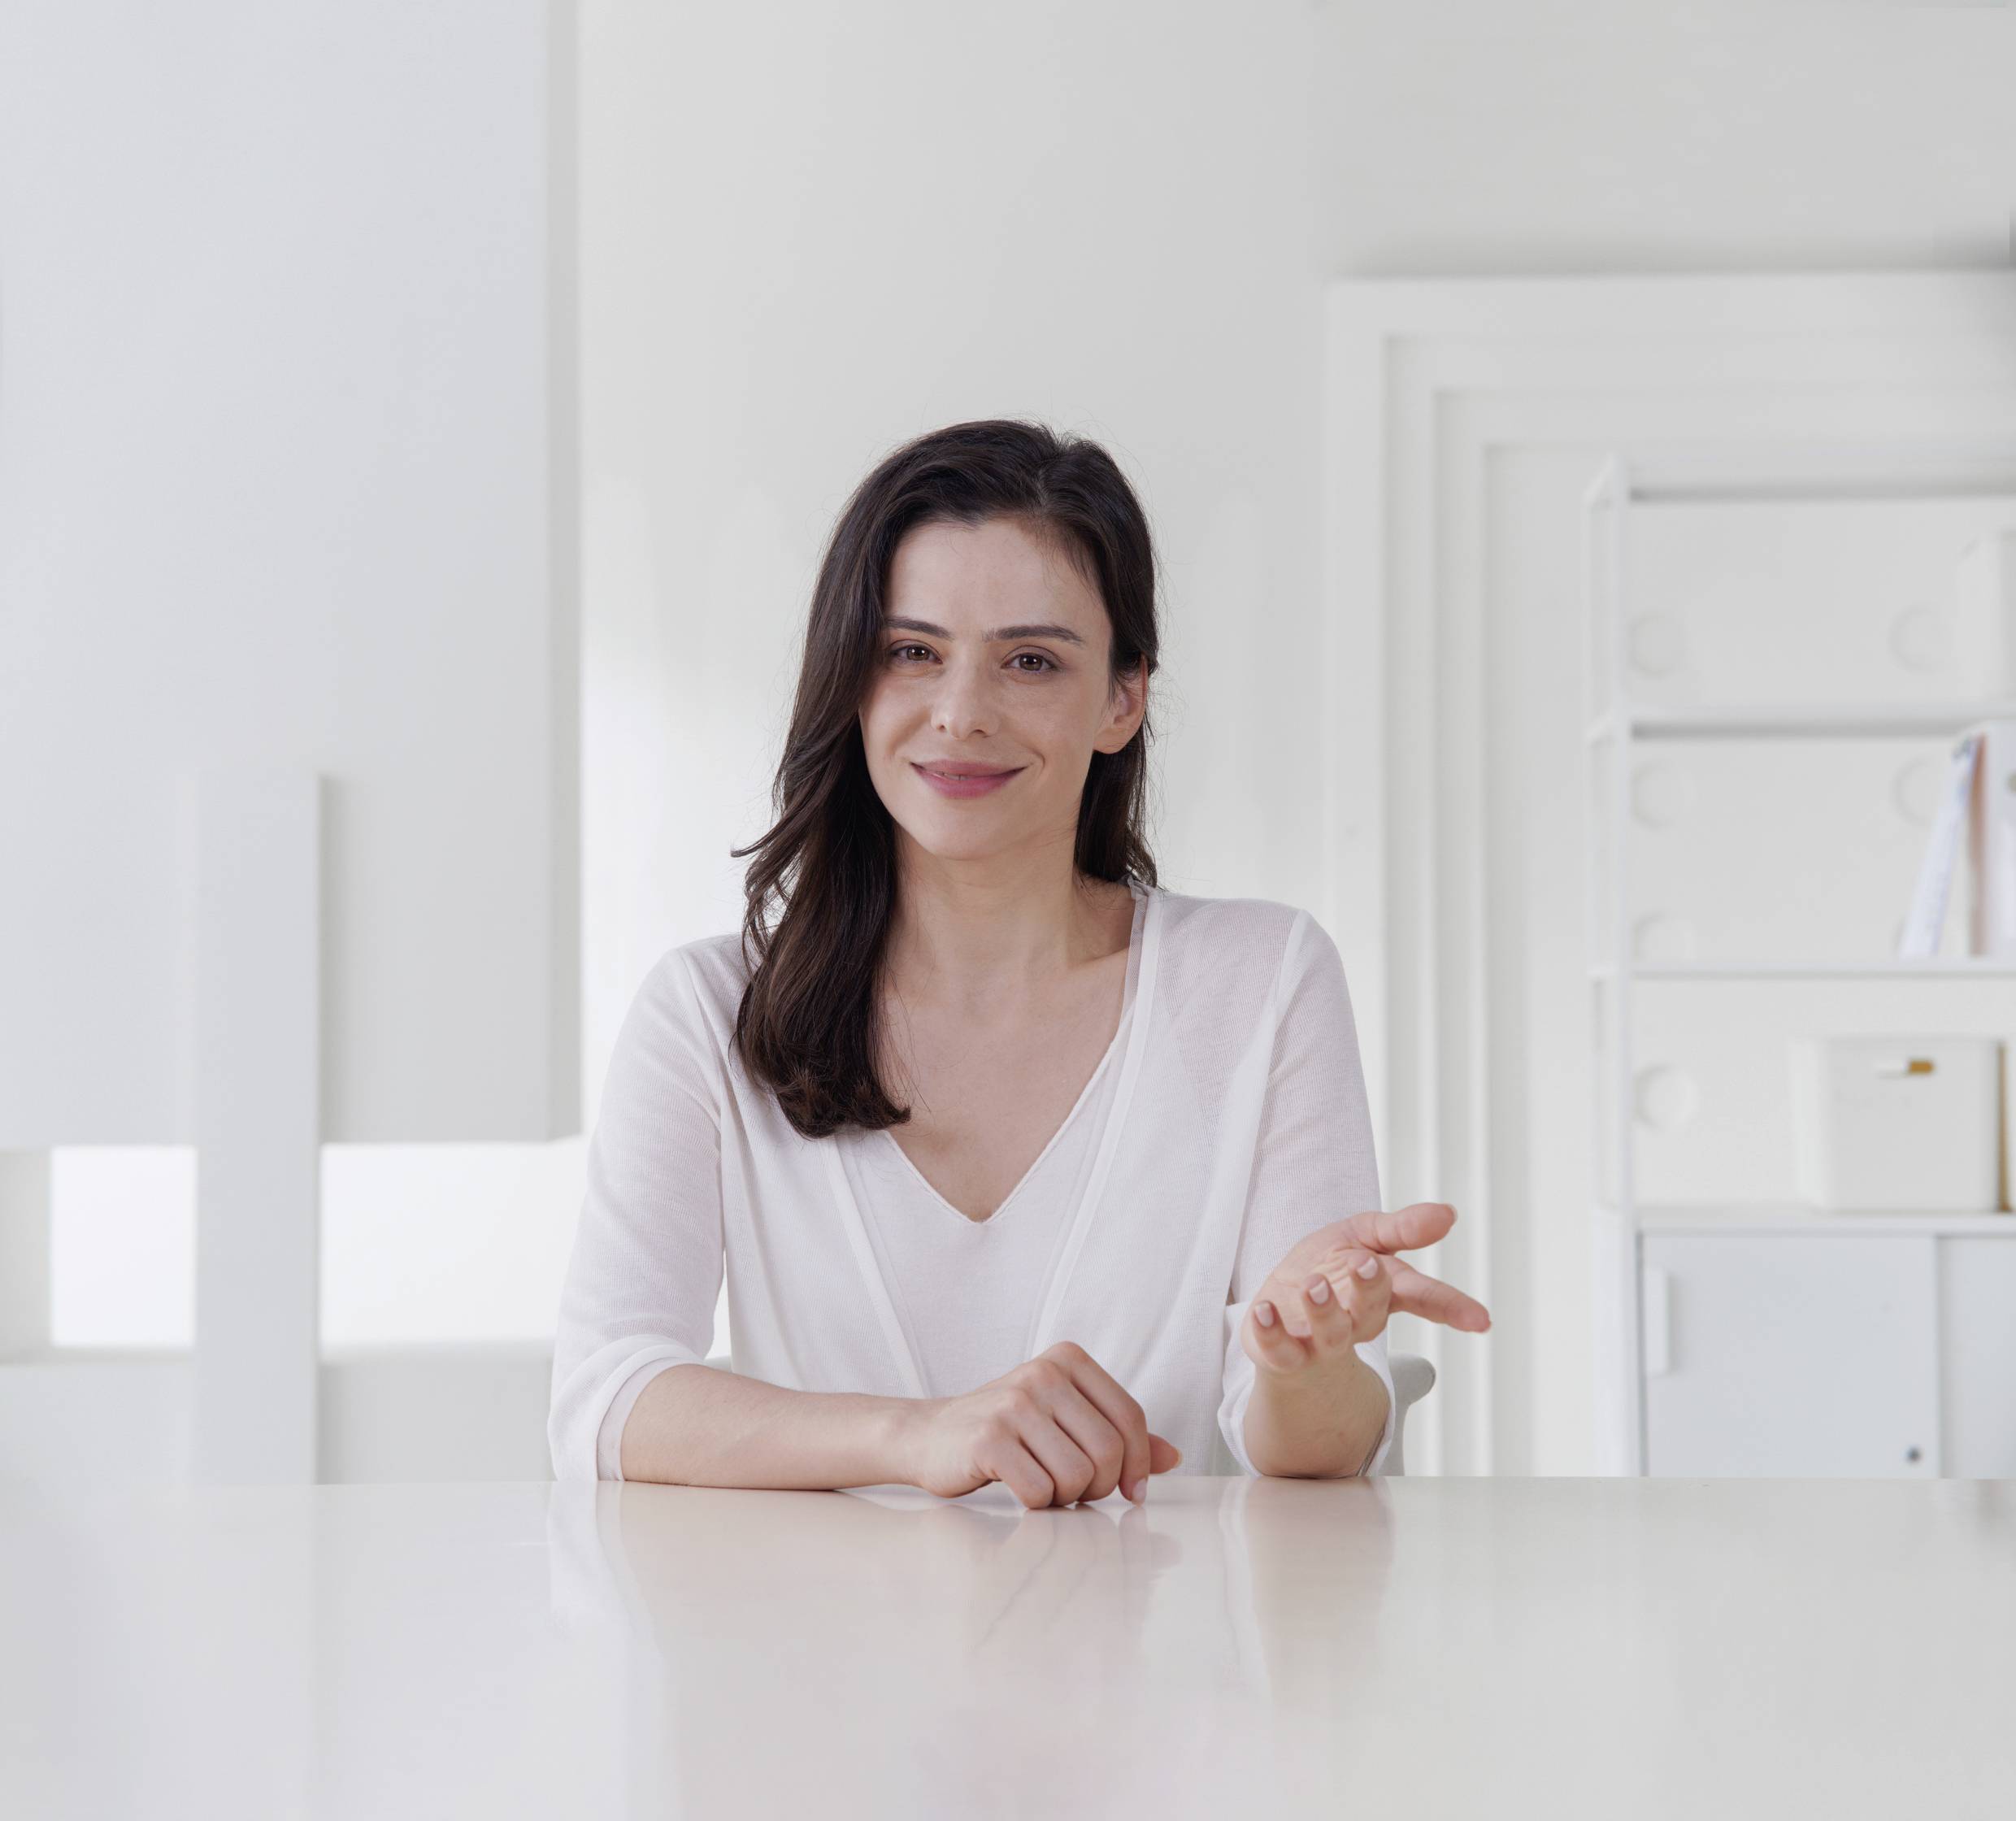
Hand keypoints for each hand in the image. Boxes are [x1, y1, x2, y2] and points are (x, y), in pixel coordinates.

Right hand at [899, 1341, 1183, 1509]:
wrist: (929, 1436)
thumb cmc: (1007, 1432)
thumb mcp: (1064, 1420)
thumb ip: (1117, 1435)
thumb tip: (1174, 1458)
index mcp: (1068, 1360)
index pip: (1130, 1418)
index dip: (1138, 1464)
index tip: (1130, 1490)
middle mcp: (1043, 1373)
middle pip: (1109, 1450)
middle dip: (1100, 1487)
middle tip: (1076, 1492)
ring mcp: (1013, 1403)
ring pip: (1078, 1476)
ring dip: (1066, 1498)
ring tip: (1043, 1486)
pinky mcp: (988, 1438)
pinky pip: (1040, 1492)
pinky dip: (1036, 1504)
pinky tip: (1019, 1489)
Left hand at [1242, 1200, 1490, 1378]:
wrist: (1280, 1312)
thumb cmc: (1329, 1270)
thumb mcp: (1363, 1236)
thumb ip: (1401, 1228)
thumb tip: (1448, 1213)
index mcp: (1380, 1292)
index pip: (1421, 1297)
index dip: (1450, 1307)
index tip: (1480, 1319)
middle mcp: (1355, 1320)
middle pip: (1370, 1310)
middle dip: (1369, 1288)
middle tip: (1366, 1263)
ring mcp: (1319, 1340)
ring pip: (1329, 1333)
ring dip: (1323, 1310)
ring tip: (1314, 1284)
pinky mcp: (1281, 1350)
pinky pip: (1277, 1347)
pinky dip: (1270, 1331)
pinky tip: (1264, 1311)